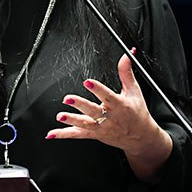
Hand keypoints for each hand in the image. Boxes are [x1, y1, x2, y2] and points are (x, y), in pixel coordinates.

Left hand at [45, 50, 172, 179]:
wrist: (140, 138)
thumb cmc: (137, 113)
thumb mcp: (134, 91)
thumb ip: (126, 72)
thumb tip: (127, 54)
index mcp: (119, 105)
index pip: (107, 96)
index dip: (97, 89)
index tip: (87, 82)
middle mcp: (109, 118)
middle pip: (93, 111)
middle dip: (80, 105)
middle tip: (69, 98)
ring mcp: (101, 128)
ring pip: (84, 124)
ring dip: (71, 120)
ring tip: (60, 116)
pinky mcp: (94, 134)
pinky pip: (77, 134)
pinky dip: (63, 134)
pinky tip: (52, 133)